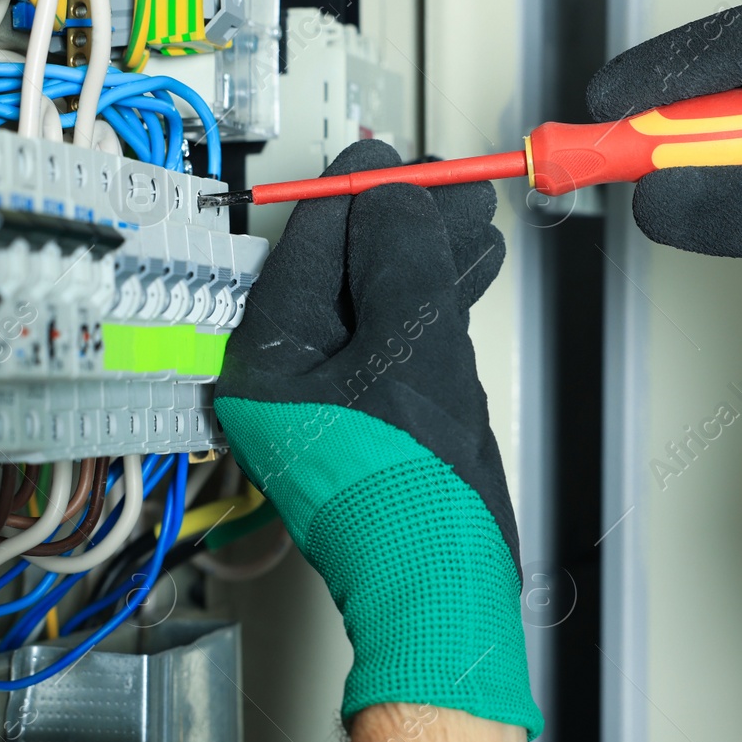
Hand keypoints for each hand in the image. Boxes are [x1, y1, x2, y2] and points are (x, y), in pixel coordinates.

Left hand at [215, 140, 541, 738]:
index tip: (394, 158)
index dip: (359, 193)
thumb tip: (388, 190)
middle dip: (402, 225)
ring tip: (476, 223)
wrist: (441, 583)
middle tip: (452, 186)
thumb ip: (396, 257)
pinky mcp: (369, 418)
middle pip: (342, 269)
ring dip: (426, 259)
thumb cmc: (412, 484)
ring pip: (376, 301)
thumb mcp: (408, 345)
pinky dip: (431, 304)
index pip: (306, 245)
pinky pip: (394, 339)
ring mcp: (327, 399)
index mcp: (265, 356)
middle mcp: (283, 375)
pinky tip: (469, 271)